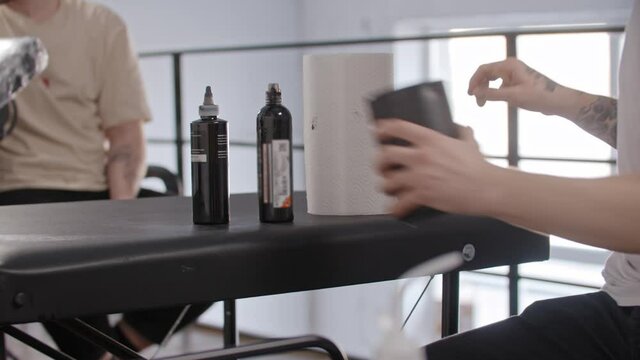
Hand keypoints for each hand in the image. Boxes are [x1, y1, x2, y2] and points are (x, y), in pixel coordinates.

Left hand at [375, 119, 498, 217]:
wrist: (486, 188)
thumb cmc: (478, 167)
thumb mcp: (468, 142)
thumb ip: (459, 131)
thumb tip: (456, 126)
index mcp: (430, 140)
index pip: (398, 127)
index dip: (383, 128)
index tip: (377, 131)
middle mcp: (421, 156)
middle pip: (385, 155)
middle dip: (379, 162)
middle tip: (381, 166)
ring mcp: (420, 177)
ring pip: (388, 180)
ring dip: (385, 185)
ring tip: (387, 187)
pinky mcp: (423, 195)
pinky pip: (400, 203)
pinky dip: (395, 208)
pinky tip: (395, 209)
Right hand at [468, 57, 561, 114]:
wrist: (557, 100)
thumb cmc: (538, 96)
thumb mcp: (512, 96)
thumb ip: (491, 94)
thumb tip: (475, 92)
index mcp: (509, 65)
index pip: (484, 69)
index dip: (474, 81)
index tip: (470, 95)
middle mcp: (510, 66)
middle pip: (487, 74)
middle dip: (480, 87)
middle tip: (479, 103)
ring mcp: (514, 73)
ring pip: (493, 80)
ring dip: (487, 91)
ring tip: (484, 104)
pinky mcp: (517, 81)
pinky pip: (501, 85)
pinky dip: (496, 93)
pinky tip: (499, 102)